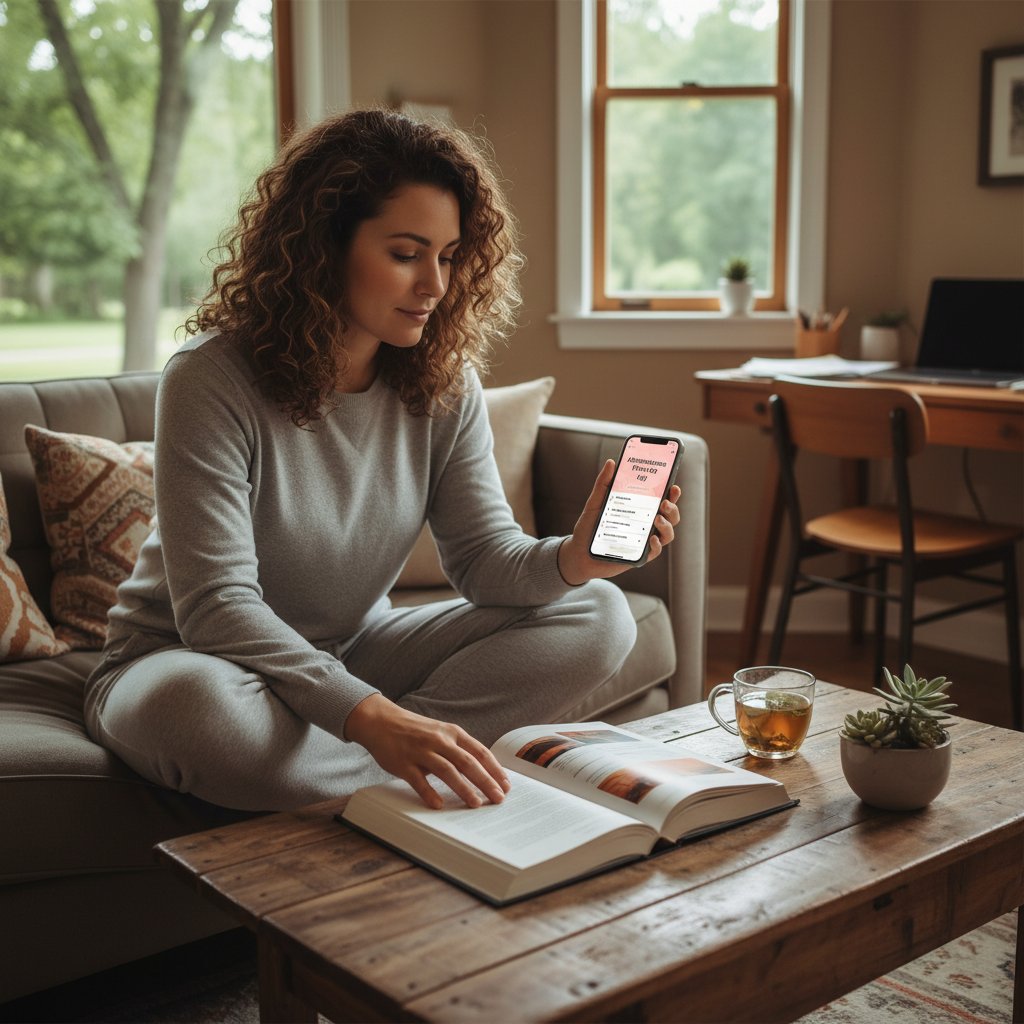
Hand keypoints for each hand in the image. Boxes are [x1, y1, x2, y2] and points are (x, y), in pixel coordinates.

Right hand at [344, 694, 510, 809]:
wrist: (381, 721)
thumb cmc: (415, 731)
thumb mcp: (441, 733)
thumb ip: (458, 749)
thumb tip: (482, 772)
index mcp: (452, 733)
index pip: (480, 752)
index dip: (495, 769)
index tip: (505, 785)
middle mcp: (439, 740)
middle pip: (468, 762)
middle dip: (486, 781)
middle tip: (498, 799)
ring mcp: (421, 751)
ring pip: (447, 771)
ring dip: (463, 788)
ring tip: (475, 804)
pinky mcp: (403, 763)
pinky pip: (418, 780)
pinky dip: (429, 793)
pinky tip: (438, 805)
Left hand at [557, 460, 681, 585]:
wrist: (578, 553)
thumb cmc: (589, 527)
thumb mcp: (595, 502)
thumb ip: (603, 483)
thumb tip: (611, 462)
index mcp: (640, 509)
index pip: (661, 499)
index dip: (671, 493)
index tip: (673, 485)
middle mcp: (646, 524)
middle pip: (670, 516)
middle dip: (673, 508)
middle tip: (664, 502)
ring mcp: (644, 541)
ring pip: (668, 533)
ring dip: (668, 525)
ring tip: (657, 518)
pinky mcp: (640, 556)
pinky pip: (655, 551)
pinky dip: (657, 544)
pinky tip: (651, 538)